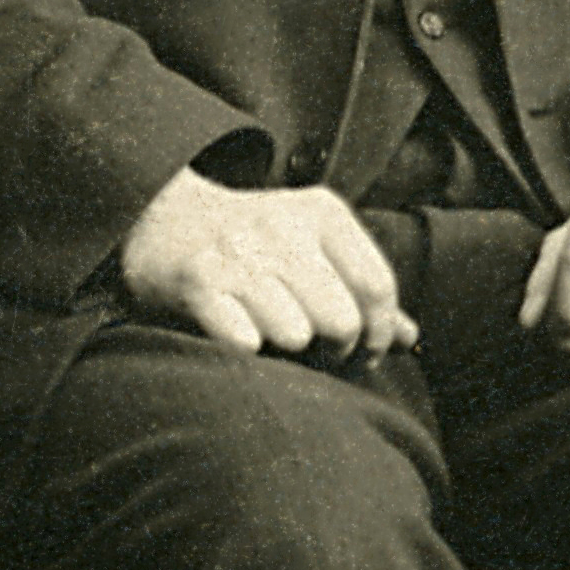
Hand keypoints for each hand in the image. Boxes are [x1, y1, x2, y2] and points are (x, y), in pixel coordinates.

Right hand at [114, 173, 407, 358]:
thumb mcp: (314, 248)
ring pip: (297, 335)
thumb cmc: (253, 245)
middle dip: (337, 352)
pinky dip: (248, 353)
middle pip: (342, 320)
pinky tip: (242, 341)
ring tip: (278, 343)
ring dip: (290, 354)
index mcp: (323, 213)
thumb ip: (362, 291)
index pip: (378, 287)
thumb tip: (411, 340)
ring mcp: (238, 254)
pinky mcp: (197, 283)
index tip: (366, 354)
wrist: (159, 217)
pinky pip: (244, 342)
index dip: (380, 334)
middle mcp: (284, 228)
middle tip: (321, 355)